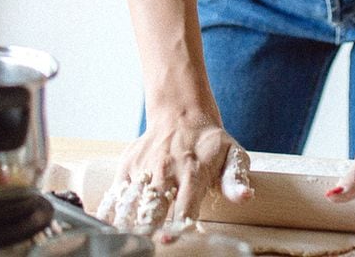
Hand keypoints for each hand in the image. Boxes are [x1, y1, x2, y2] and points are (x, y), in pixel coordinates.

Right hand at [95, 110, 254, 235]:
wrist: (182, 113)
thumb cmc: (210, 143)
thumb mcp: (232, 155)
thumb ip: (235, 180)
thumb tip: (245, 197)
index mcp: (193, 172)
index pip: (184, 206)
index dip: (177, 226)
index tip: (169, 239)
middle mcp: (166, 170)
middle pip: (153, 204)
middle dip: (149, 225)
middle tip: (145, 241)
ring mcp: (144, 167)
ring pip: (131, 199)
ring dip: (127, 220)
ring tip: (124, 237)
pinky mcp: (128, 164)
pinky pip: (116, 191)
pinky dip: (110, 209)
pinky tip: (108, 225)